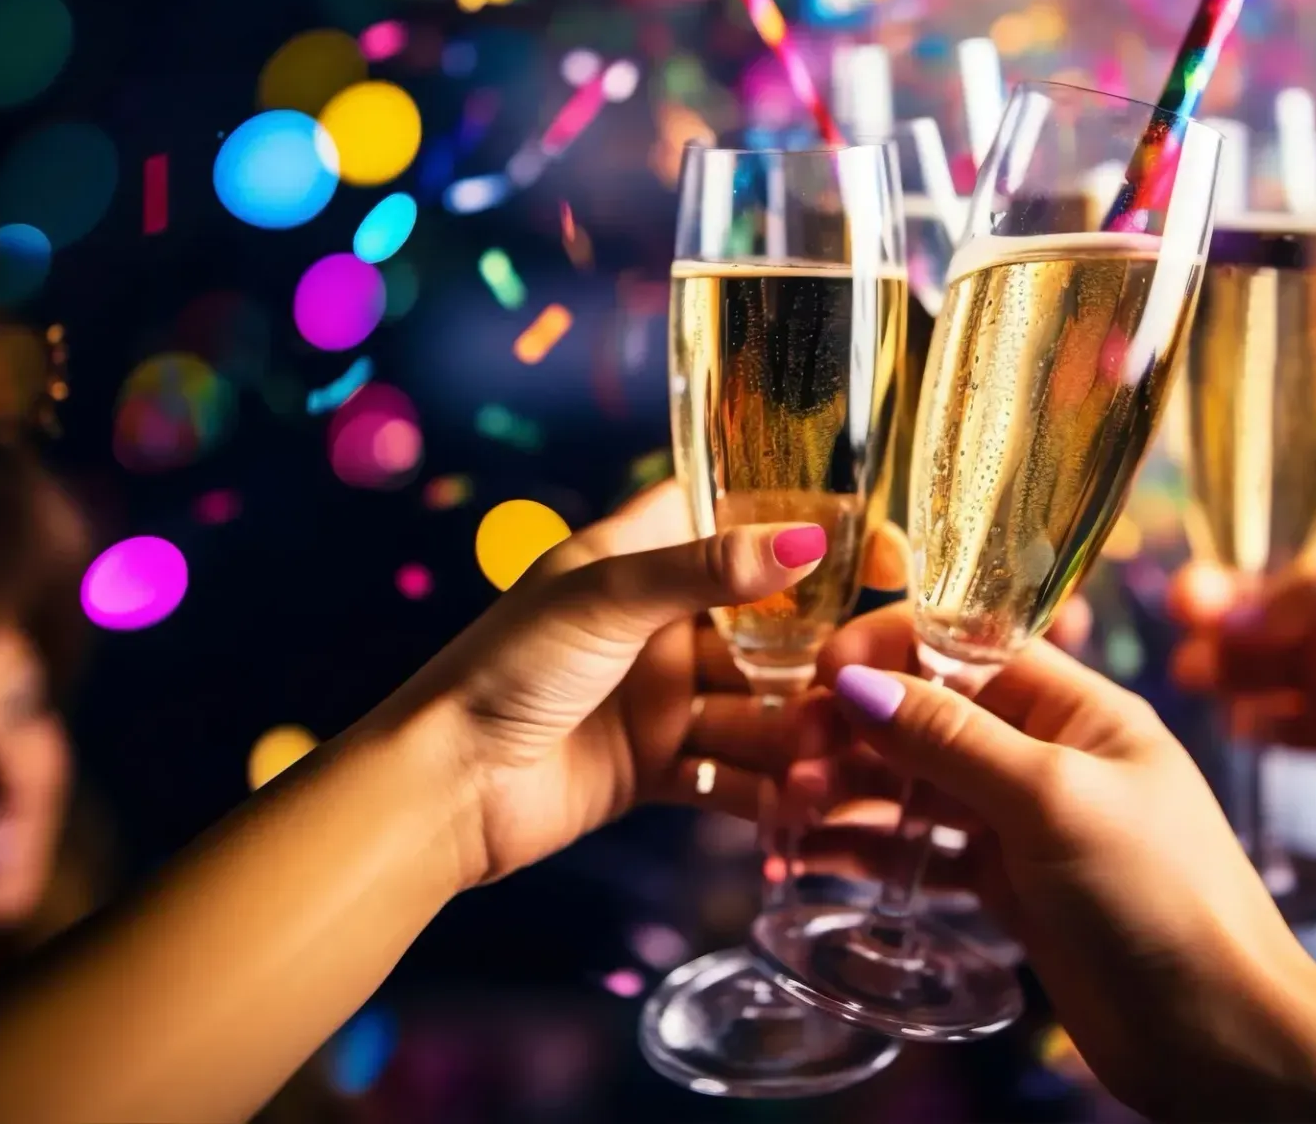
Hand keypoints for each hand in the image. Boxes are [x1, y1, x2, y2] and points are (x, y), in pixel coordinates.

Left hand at [386, 482, 838, 887]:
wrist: (442, 791)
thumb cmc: (506, 669)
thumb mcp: (608, 599)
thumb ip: (708, 570)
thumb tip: (809, 540)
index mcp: (638, 558)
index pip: (732, 517)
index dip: (802, 524)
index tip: (873, 545)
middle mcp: (657, 622)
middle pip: (763, 623)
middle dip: (816, 650)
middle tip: (869, 673)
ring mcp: (659, 696)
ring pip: (755, 703)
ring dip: (797, 727)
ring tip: (836, 749)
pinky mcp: (656, 766)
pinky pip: (729, 770)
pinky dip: (764, 786)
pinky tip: (801, 799)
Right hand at [807, 606, 1315, 1122]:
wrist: (1218, 1036)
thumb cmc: (1160, 898)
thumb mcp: (1053, 801)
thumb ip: (953, 739)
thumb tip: (856, 680)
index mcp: (1077, 707)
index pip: (966, 645)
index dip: (889, 650)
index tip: (818, 674)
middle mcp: (1047, 751)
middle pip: (929, 712)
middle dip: (854, 726)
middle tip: (790, 760)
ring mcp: (1025, 821)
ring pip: (916, 782)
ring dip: (848, 788)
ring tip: (786, 813)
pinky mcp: (1008, 885)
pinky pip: (922, 850)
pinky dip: (867, 849)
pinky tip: (810, 858)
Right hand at [1170, 533, 1315, 813]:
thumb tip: (1243, 610)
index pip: (1274, 573)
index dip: (1229, 583)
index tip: (1188, 595)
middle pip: (1257, 626)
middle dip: (1218, 630)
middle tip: (1189, 646)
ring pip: (1262, 678)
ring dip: (1228, 676)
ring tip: (1199, 680)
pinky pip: (1286, 731)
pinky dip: (1258, 726)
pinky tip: (1241, 723)